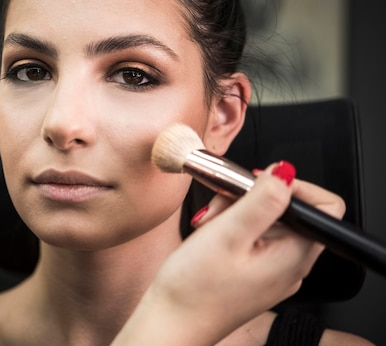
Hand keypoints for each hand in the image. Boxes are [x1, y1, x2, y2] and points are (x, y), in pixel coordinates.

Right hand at [114, 161, 344, 345]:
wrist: (170, 322)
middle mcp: (291, 265)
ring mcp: (272, 271)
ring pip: (266, 222)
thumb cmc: (194, 289)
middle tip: (222, 207)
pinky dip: (231, 230)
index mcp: (295, 255)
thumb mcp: (228, 234)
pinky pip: (252, 239)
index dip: (294, 185)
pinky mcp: (253, 274)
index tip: (259, 182)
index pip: (324, 206)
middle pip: (288, 210)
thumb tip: (284, 172)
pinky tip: (210, 238)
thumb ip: (261, 199)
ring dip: (236, 213)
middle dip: (252, 199)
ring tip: (210, 227)